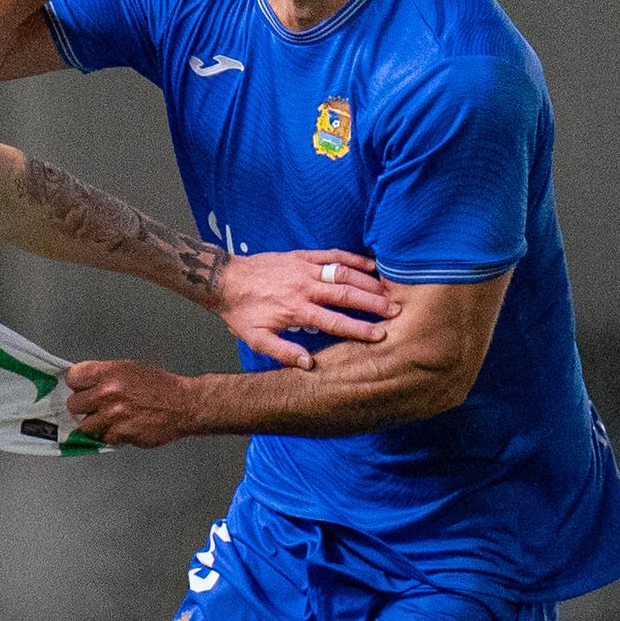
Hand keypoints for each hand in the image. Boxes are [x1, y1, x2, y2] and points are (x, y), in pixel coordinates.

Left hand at [66, 359, 193, 447]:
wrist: (183, 405)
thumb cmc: (160, 386)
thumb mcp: (129, 369)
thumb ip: (104, 375)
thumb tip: (84, 384)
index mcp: (109, 372)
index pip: (73, 377)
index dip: (77, 384)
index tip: (81, 389)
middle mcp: (108, 392)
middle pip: (74, 404)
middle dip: (84, 407)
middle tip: (95, 407)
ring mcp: (113, 415)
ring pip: (85, 425)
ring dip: (95, 424)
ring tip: (110, 419)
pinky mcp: (121, 433)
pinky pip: (103, 438)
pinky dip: (111, 435)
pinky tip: (123, 427)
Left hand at [212, 250, 397, 368]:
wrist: (223, 280)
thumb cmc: (241, 312)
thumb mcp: (256, 339)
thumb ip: (283, 352)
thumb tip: (310, 365)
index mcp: (296, 310)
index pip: (334, 321)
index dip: (359, 329)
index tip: (380, 336)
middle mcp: (304, 287)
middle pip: (345, 295)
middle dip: (373, 303)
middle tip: (396, 311)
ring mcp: (304, 269)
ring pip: (343, 273)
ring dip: (368, 282)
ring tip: (390, 291)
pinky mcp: (301, 256)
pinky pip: (331, 255)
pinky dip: (352, 258)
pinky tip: (371, 264)